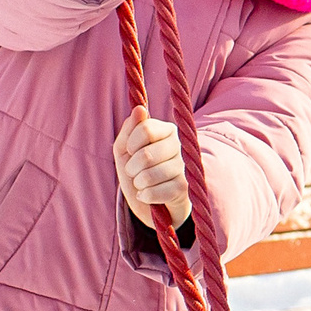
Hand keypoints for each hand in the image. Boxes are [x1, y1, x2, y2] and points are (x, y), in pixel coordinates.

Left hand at [114, 105, 189, 226]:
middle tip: (133, 171)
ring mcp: (184, 168)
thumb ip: (129, 129)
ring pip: (150, 175)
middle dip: (131, 168)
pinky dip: (145, 195)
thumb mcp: (125, 149)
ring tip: (141, 183)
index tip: (130, 151)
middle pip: (146, 155)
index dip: (131, 143)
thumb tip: (140, 109)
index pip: (146, 129)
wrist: (152, 200)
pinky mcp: (185, 188)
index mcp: (168, 131)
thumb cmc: (137, 170)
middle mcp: (180, 146)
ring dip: (138, 182)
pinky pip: (156, 191)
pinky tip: (146, 194)